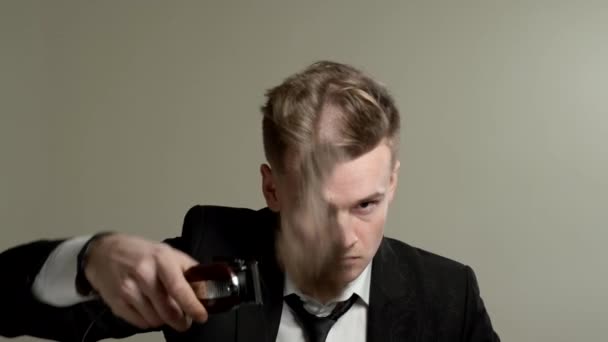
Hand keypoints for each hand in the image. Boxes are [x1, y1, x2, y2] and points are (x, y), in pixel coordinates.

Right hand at [84, 233, 206, 330]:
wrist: (103, 253)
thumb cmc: (139, 252)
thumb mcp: (167, 252)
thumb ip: (188, 269)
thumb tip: (205, 287)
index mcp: (161, 259)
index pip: (179, 288)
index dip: (193, 306)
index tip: (202, 316)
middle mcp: (143, 274)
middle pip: (168, 310)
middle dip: (181, 320)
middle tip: (186, 320)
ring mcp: (128, 290)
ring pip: (155, 320)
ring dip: (165, 320)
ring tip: (165, 311)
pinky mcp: (117, 303)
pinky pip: (140, 323)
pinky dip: (149, 321)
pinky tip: (150, 310)